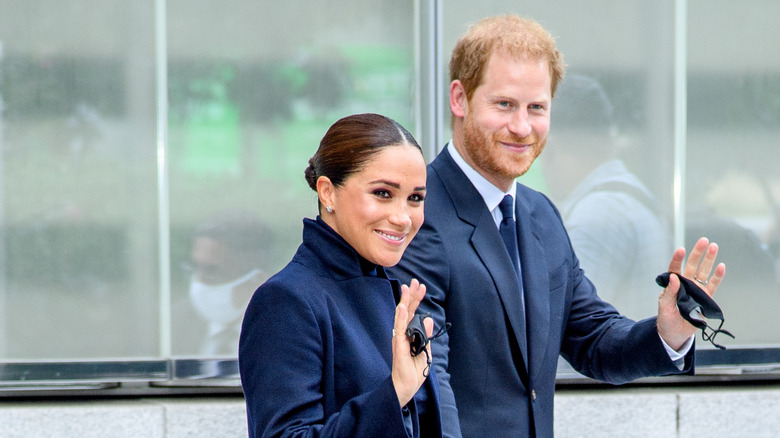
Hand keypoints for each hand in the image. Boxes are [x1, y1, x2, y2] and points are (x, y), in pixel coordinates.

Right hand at [391, 278, 432, 406]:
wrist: (406, 387)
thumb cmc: (413, 371)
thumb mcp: (425, 351)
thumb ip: (426, 335)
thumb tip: (429, 319)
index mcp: (409, 334)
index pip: (413, 313)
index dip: (417, 300)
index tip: (422, 287)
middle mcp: (402, 333)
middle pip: (407, 311)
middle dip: (412, 295)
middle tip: (415, 281)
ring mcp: (399, 338)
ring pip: (402, 316)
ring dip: (405, 301)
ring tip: (408, 287)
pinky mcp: (398, 345)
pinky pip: (399, 328)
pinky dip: (400, 316)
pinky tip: (401, 306)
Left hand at [657, 237, 725, 349]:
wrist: (675, 334)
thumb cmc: (666, 320)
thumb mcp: (664, 308)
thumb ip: (669, 293)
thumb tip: (674, 277)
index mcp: (672, 285)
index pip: (675, 269)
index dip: (677, 259)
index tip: (681, 249)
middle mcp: (685, 284)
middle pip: (692, 265)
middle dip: (698, 253)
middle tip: (704, 240)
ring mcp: (696, 290)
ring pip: (703, 272)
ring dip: (709, 260)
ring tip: (714, 247)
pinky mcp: (706, 298)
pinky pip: (713, 285)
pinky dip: (717, 277)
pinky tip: (721, 266)